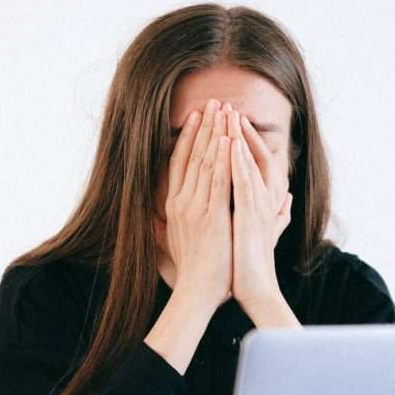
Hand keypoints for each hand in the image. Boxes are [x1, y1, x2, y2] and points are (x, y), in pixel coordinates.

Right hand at [162, 98, 233, 311]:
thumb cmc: (194, 272)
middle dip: (204, 126)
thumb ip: (174, 224)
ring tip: (224, 109)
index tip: (198, 116)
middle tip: (214, 101)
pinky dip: (223, 159)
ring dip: (215, 133)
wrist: (196, 293)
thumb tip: (165, 217)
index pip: (180, 162)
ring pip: (205, 162)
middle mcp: (181, 202)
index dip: (189, 137)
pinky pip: (218, 181)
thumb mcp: (178, 242)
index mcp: (175, 206)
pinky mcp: (211, 217)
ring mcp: (195, 208)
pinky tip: (229, 139)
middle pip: (192, 155)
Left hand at [226, 104, 293, 310]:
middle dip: (237, 130)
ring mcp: (258, 207)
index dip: (242, 140)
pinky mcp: (249, 217)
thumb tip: (289, 201)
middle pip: (250, 155)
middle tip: (225, 105)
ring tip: (227, 114)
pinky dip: (237, 162)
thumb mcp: (263, 232)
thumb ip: (277, 214)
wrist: (255, 290)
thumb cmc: (253, 264)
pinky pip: (242, 183)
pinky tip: (228, 144)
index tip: (228, 120)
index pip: (253, 161)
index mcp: (262, 201)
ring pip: (247, 164)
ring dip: (238, 137)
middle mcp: (263, 199)